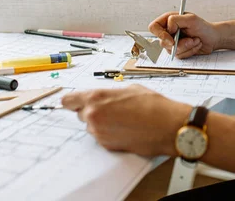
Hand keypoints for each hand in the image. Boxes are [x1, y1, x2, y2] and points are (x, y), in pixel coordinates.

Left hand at [61, 85, 191, 155]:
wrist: (166, 126)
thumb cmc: (153, 105)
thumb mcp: (130, 89)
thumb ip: (110, 94)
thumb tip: (104, 98)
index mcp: (96, 98)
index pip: (68, 100)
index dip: (72, 101)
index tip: (74, 102)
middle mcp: (93, 116)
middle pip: (80, 114)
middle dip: (92, 111)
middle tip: (111, 109)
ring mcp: (99, 132)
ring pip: (92, 126)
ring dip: (102, 123)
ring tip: (123, 119)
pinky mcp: (107, 145)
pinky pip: (101, 137)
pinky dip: (110, 133)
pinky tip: (126, 128)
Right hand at [149, 12, 219, 58]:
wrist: (212, 38)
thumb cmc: (203, 27)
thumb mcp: (191, 19)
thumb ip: (176, 20)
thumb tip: (168, 28)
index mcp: (168, 20)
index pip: (154, 27)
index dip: (160, 34)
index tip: (171, 40)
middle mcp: (169, 32)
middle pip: (163, 42)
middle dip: (180, 44)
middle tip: (191, 40)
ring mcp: (173, 42)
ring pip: (172, 51)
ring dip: (187, 47)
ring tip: (196, 40)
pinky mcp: (179, 51)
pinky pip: (179, 55)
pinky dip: (189, 51)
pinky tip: (195, 45)